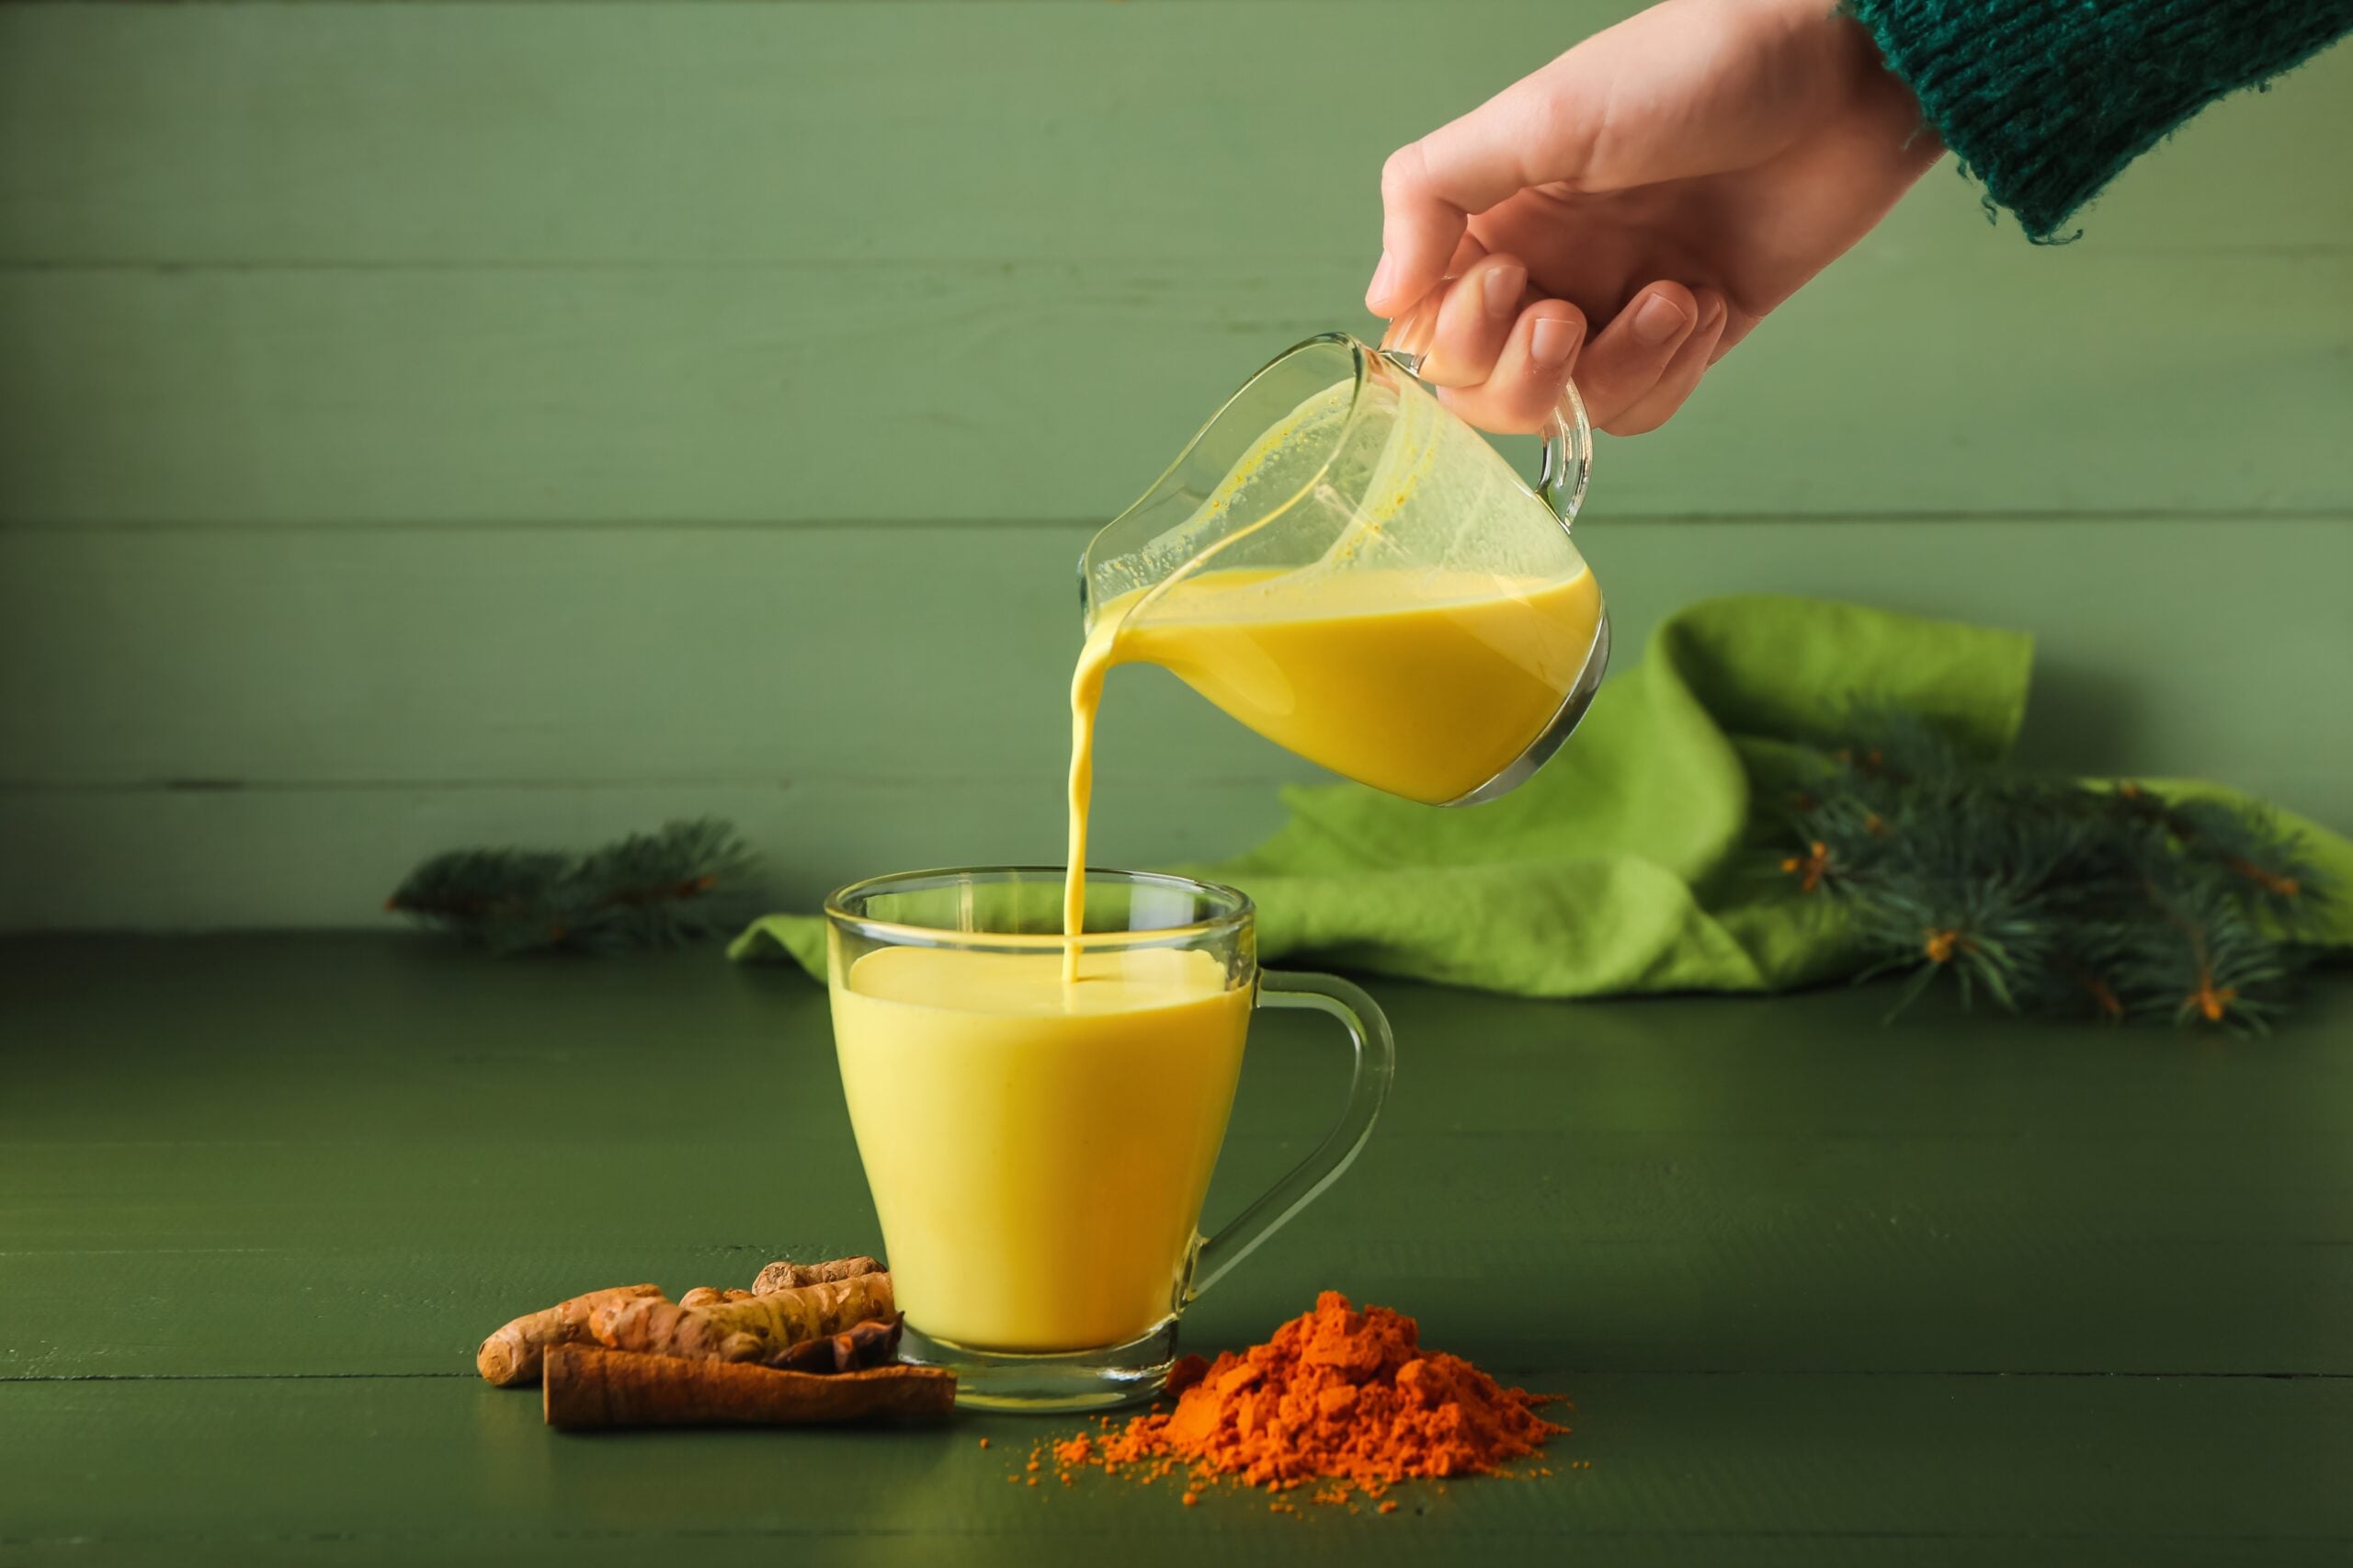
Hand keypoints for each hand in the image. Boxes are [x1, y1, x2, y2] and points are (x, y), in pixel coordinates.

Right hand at [1368, 0, 1940, 434]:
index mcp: (1496, 216)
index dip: (1456, 334)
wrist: (1840, 73)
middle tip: (1566, 316)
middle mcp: (1548, 268)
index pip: (1428, 329)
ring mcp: (1616, 305)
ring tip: (1671, 297)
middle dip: (1523, 375)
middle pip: (1487, 390)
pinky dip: (1669, 373)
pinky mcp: (1689, 334)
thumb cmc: (1689, 71)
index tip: (1510, 277)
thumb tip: (1380, 301)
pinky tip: (1706, 305)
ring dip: (1614, 371)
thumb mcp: (1539, 115)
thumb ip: (1434, 195)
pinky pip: (1643, 408)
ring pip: (1569, 410)